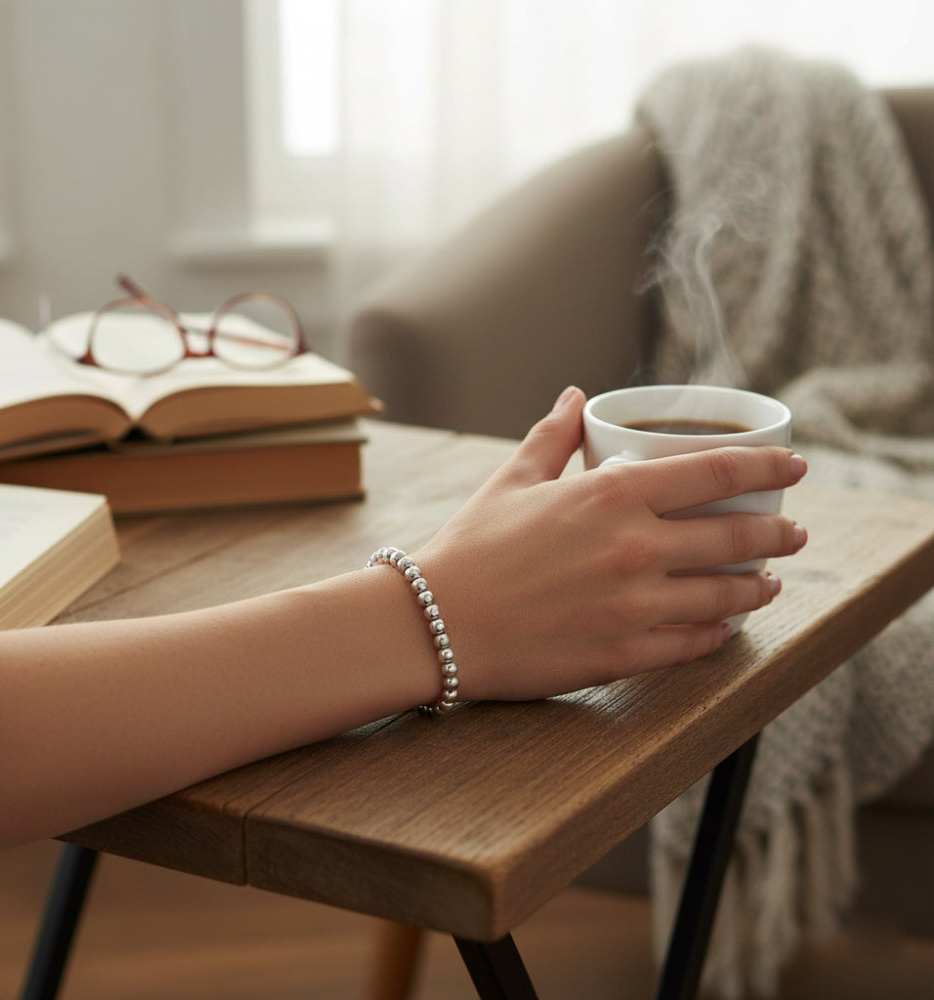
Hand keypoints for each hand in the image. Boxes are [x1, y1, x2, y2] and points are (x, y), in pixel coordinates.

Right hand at [416, 386, 807, 700]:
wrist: (435, 623)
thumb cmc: (471, 547)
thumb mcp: (512, 482)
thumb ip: (552, 436)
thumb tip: (572, 395)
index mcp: (611, 495)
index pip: (717, 473)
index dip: (768, 469)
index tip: (795, 468)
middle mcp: (635, 548)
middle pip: (737, 538)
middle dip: (779, 534)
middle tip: (793, 533)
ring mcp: (634, 606)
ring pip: (725, 596)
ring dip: (758, 588)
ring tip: (768, 584)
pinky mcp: (624, 655)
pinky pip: (692, 645)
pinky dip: (718, 635)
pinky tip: (725, 629)